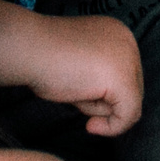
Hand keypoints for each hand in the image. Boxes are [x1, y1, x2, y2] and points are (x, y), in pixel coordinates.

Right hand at [28, 13, 143, 136]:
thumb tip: (116, 110)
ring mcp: (128, 58)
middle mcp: (128, 41)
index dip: (103, 93)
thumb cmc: (43, 56)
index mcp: (117, 33)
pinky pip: (129, 115)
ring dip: (100, 109)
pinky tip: (90, 125)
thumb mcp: (79, 64)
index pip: (124, 74)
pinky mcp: (123, 79)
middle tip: (75, 94)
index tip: (78, 91)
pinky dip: (112, 127)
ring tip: (75, 93)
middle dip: (103, 102)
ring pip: (129, 103)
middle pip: (130, 89)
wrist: (28, 48)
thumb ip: (99, 78)